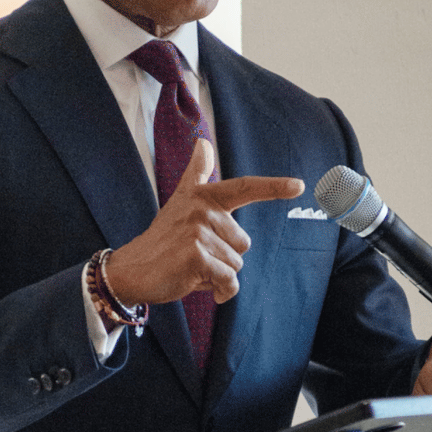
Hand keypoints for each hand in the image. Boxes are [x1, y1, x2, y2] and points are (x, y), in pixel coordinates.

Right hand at [103, 139, 303, 305]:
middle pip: (243, 243)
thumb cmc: (163, 238)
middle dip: (224, 257)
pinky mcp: (196, 257)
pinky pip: (228, 280)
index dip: (273, 187)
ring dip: (217, 275)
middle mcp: (202, 210)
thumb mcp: (181, 202)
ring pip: (236, 264)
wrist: (132, 269)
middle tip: (194, 255)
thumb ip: (196, 173)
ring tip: (190, 267)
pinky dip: (219, 290)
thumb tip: (203, 141)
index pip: (244, 188)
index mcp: (203, 196)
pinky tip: (195, 283)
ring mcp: (198, 232)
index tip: (299, 185)